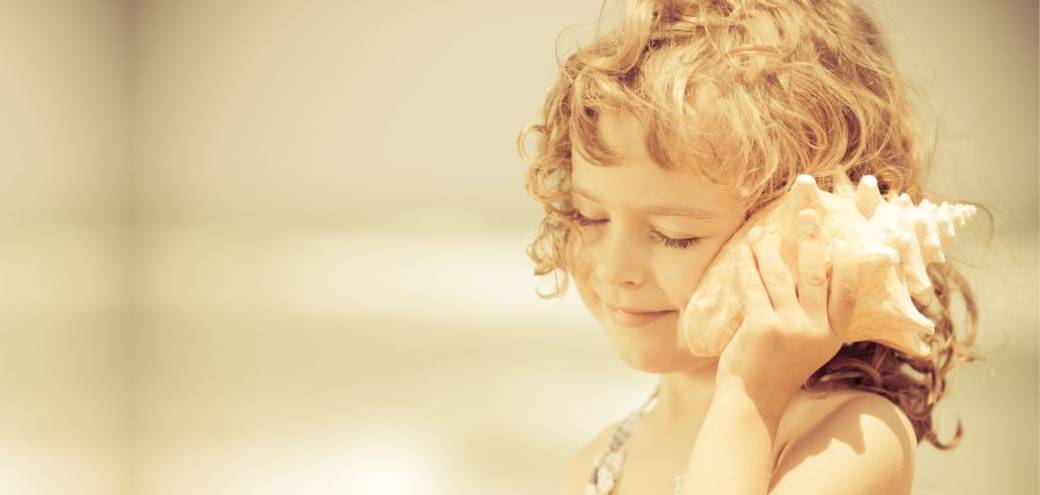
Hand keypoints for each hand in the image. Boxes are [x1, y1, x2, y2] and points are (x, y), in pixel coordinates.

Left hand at [714, 208, 857, 415]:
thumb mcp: (813, 345)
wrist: (753, 399)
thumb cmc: (782, 367)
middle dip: (810, 239)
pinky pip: (753, 285)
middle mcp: (815, 329)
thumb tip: (820, 270)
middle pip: (814, 272)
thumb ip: (820, 315)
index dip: (845, 260)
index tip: (840, 236)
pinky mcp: (760, 326)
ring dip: (769, 248)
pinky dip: (747, 264)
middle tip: (807, 213)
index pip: (847, 289)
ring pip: (780, 274)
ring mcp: (788, 327)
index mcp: (833, 333)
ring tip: (762, 232)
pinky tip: (744, 250)